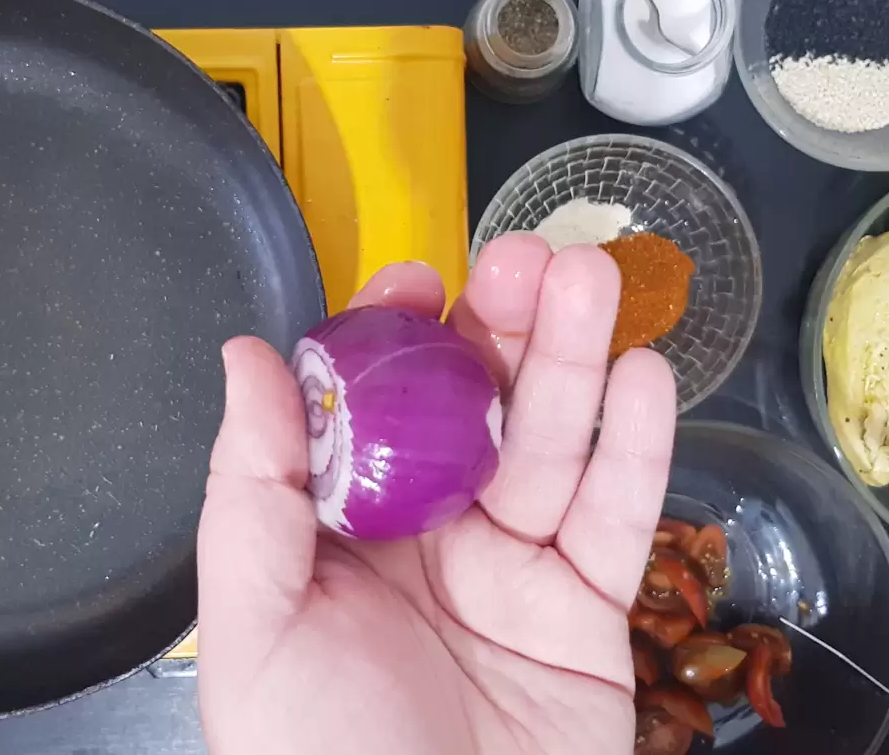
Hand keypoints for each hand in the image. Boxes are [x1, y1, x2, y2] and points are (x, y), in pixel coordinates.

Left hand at [196, 234, 676, 754]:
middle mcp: (428, 540)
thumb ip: (252, 490)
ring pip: (551, 446)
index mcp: (338, 535)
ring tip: (596, 285)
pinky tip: (642, 379)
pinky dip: (635, 448)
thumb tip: (245, 356)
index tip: (416, 281)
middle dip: (504, 329)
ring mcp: (513, 572)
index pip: (371, 411)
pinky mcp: (588, 613)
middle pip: (473, 411)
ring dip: (575, 362)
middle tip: (535, 256)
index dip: (393, 339)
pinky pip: (616, 519)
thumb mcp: (254, 633)